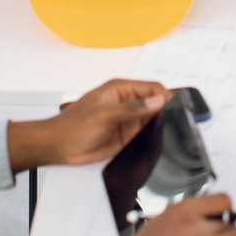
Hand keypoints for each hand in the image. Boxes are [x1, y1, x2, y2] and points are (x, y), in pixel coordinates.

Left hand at [17, 79, 167, 169]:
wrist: (58, 147)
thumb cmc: (73, 125)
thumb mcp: (105, 114)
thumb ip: (133, 109)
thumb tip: (158, 101)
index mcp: (121, 90)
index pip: (152, 88)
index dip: (165, 96)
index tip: (175, 108)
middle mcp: (127, 103)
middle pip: (155, 103)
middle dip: (166, 111)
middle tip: (177, 121)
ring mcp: (127, 121)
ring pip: (153, 120)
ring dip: (160, 125)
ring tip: (169, 132)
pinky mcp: (126, 138)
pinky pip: (145, 136)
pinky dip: (152, 138)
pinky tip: (157, 142)